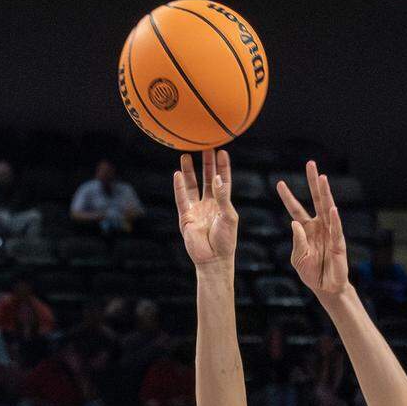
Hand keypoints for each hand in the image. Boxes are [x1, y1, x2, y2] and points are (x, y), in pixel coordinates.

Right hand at [174, 149, 236, 267]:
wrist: (213, 260)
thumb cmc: (225, 240)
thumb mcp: (229, 216)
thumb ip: (223, 197)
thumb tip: (217, 179)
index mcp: (223, 204)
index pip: (223, 180)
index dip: (222, 166)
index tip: (222, 151)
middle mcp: (209, 204)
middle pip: (207, 179)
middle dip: (206, 163)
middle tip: (204, 145)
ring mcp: (196, 210)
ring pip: (192, 186)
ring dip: (189, 171)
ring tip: (186, 154)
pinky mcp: (186, 217)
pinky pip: (181, 198)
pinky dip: (179, 187)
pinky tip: (177, 173)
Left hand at [276, 162, 348, 298]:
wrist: (326, 288)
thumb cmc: (312, 273)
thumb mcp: (298, 258)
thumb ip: (297, 242)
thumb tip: (294, 224)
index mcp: (307, 228)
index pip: (296, 209)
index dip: (288, 197)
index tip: (279, 183)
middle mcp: (319, 225)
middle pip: (316, 199)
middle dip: (313, 182)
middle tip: (311, 163)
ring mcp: (330, 232)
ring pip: (327, 208)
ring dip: (325, 193)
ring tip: (322, 178)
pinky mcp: (339, 244)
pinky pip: (336, 230)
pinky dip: (335, 220)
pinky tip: (333, 209)